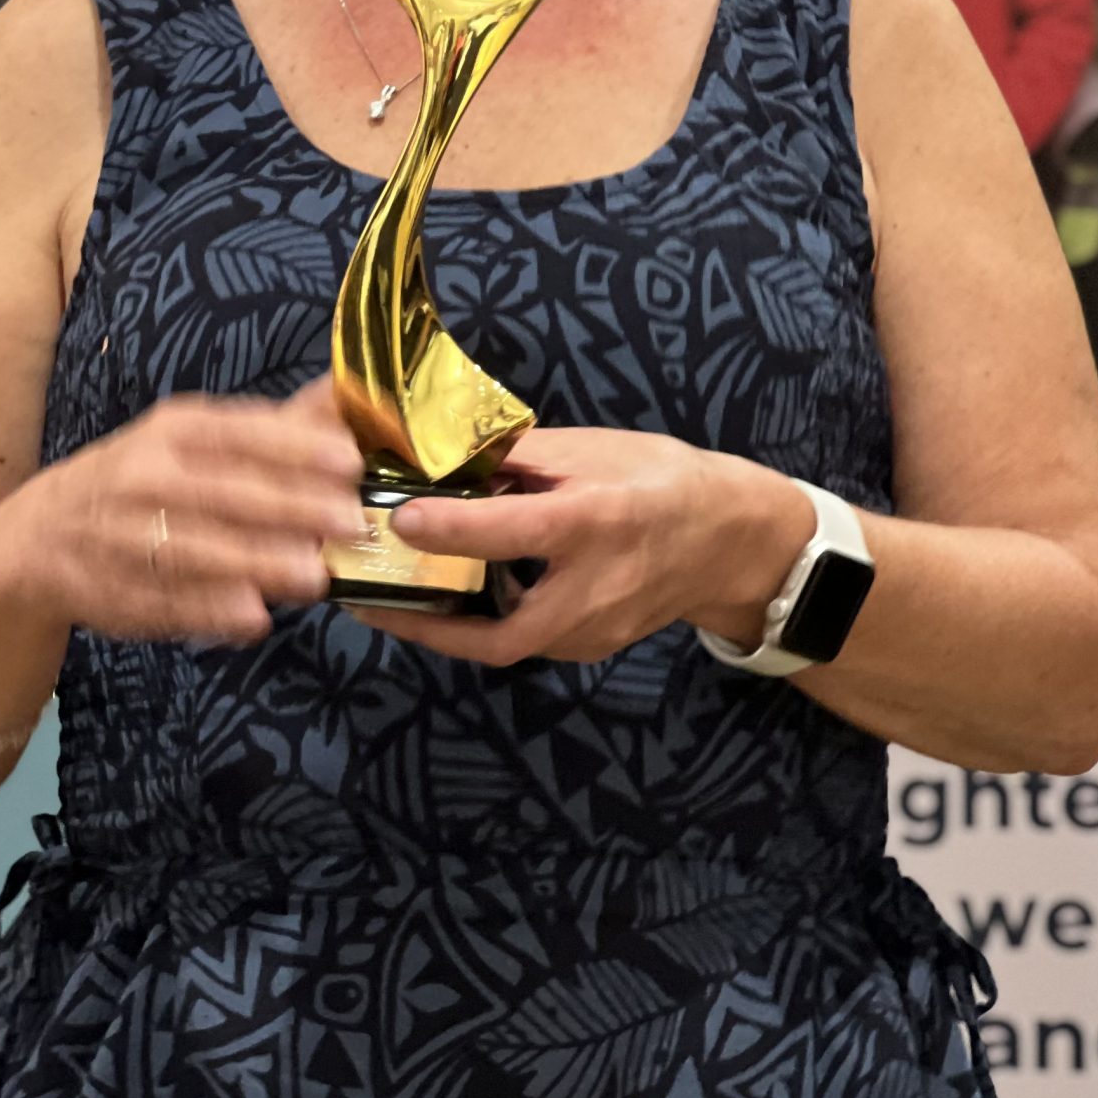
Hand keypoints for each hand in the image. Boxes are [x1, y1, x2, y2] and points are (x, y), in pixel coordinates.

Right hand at [0, 379, 364, 644]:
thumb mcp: (198, 438)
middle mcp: (146, 475)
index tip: (351, 463)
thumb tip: (354, 396)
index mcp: (176, 430)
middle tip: (351, 525)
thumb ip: (278, 427)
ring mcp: (123, 535)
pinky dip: (208, 611)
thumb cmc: (145, 477)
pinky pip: (163, 601)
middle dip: (292, 508)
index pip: (241, 434)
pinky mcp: (112, 590)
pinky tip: (253, 619)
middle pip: (226, 491)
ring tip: (314, 577)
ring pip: (197, 548)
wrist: (40, 534)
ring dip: (257, 562)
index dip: (296, 447)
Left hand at [365, 426, 810, 667]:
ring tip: (389, 601)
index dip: (452, 529)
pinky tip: (447, 600)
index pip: (516, 533)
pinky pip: (525, 640)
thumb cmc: (659, 479)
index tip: (399, 518)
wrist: (731, 540)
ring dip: (446, 628)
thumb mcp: (593, 450)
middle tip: (366, 603)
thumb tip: (446, 456)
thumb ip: (521, 459)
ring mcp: (595, 630)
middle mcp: (594, 589)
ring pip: (506, 643)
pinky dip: (481, 624)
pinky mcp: (591, 646)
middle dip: (427, 626)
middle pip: (500, 633)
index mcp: (596, 523)